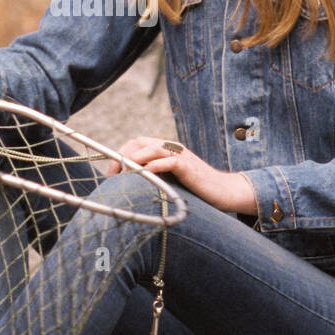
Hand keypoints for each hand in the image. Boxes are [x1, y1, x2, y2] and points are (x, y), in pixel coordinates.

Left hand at [106, 136, 257, 214]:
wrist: (223, 192)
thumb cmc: (196, 190)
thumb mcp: (170, 181)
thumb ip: (154, 177)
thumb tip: (130, 187)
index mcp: (165, 149)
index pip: (136, 143)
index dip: (120, 154)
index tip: (110, 172)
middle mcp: (171, 147)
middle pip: (139, 142)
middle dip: (122, 156)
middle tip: (112, 174)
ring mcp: (180, 154)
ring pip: (150, 148)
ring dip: (133, 160)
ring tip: (123, 175)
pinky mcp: (187, 165)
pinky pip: (167, 161)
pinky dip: (152, 166)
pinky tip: (143, 175)